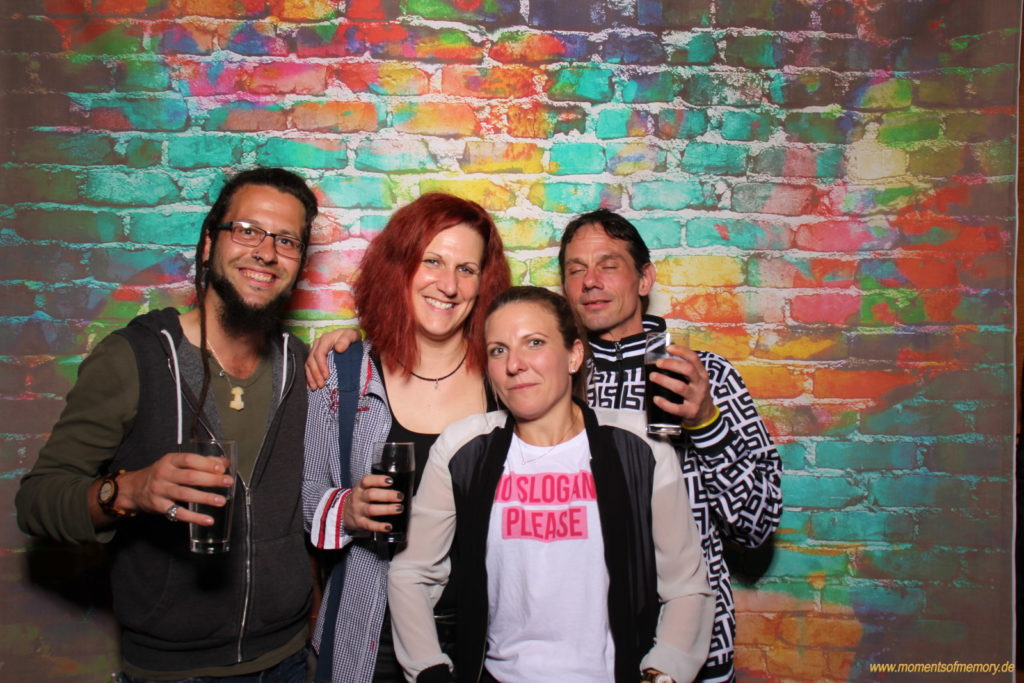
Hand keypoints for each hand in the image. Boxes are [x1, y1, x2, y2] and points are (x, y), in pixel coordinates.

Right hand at [112, 451, 233, 525]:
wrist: (132, 489)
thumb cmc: (161, 474)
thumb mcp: (176, 463)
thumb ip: (200, 462)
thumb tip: (225, 463)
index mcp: (170, 460)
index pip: (189, 459)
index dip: (206, 464)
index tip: (222, 469)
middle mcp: (164, 474)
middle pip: (190, 477)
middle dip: (211, 480)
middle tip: (228, 483)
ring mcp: (160, 491)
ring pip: (185, 494)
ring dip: (205, 498)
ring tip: (221, 501)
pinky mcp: (158, 506)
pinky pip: (178, 512)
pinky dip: (193, 517)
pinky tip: (207, 520)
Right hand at [305, 328, 360, 389]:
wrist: (348, 335)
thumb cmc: (350, 336)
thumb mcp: (352, 335)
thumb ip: (346, 340)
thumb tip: (339, 349)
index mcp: (325, 339)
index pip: (319, 353)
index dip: (321, 366)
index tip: (326, 376)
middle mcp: (317, 344)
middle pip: (311, 360)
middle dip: (315, 374)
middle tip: (321, 385)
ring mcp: (315, 350)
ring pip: (308, 364)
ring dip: (311, 377)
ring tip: (315, 387)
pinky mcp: (314, 356)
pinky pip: (308, 366)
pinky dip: (309, 376)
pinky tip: (311, 384)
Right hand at [342, 473, 404, 533]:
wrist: (343, 512)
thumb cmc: (361, 498)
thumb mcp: (364, 489)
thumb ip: (377, 487)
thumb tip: (402, 485)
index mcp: (360, 487)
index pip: (367, 481)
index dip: (378, 480)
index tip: (390, 481)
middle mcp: (358, 498)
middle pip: (371, 494)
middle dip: (387, 495)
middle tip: (400, 496)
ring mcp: (358, 511)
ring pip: (371, 509)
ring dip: (387, 509)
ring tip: (399, 508)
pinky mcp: (360, 523)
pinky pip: (369, 525)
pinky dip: (379, 526)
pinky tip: (388, 527)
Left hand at [648, 345, 717, 427]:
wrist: (706, 416)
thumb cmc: (696, 393)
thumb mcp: (696, 380)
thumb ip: (685, 370)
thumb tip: (664, 357)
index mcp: (702, 374)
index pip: (694, 358)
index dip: (681, 351)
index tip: (668, 348)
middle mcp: (700, 385)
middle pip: (688, 370)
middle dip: (671, 364)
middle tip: (658, 363)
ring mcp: (696, 399)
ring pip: (680, 387)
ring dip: (664, 380)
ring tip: (652, 376)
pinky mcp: (690, 412)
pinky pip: (676, 408)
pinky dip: (664, 403)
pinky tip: (656, 398)